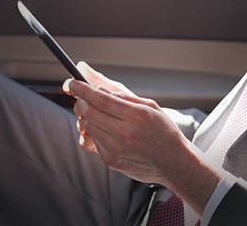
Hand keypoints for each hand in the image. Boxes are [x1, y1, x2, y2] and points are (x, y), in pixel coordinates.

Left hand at [62, 62, 219, 211]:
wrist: (173, 163)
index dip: (82, 89)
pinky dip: (95, 132)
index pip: (101, 99)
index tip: (73, 83)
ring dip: (87, 117)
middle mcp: (124, 133)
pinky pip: (92, 141)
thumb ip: (123, 95)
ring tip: (98, 114)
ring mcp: (116, 149)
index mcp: (136, 116)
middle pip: (88, 112)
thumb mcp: (150, 106)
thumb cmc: (163, 131)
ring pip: (87, 126)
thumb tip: (98, 88)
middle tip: (81, 97)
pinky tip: (106, 130)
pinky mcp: (110, 161)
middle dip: (80, 101)